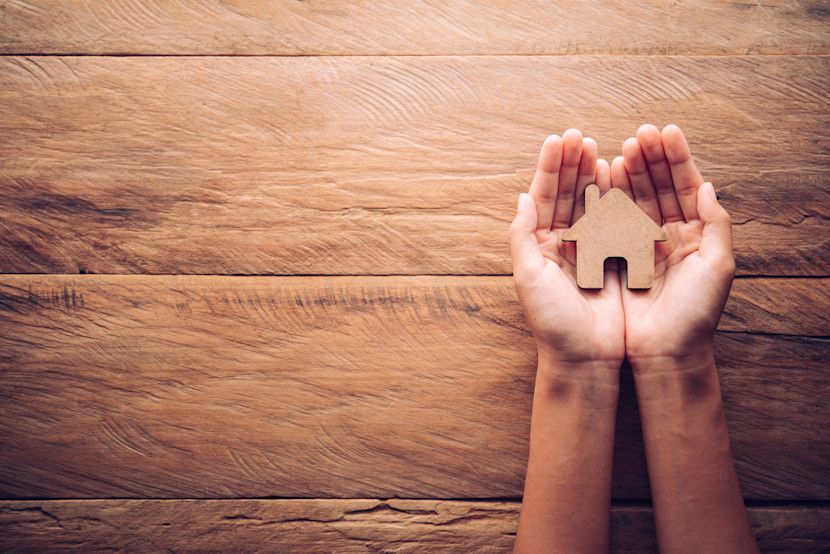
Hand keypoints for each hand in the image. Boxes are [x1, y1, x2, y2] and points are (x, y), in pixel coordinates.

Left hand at [510, 129, 624, 369]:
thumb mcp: (528, 276)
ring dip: (592, 175)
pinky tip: (618, 177)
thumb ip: (522, 235)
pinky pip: (614, 222)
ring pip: (590, 203)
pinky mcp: (614, 260)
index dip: (550, 168)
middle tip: (580, 135)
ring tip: (598, 146)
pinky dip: (616, 198)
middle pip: (566, 194)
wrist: (585, 358)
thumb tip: (521, 197)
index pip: (542, 197)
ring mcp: (589, 251)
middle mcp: (562, 245)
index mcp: (539, 246)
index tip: (560, 139)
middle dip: (572, 164)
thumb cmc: (552, 322)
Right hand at [611, 125, 734, 367]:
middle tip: (640, 133)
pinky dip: (609, 198)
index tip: (665, 132)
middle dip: (650, 158)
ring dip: (629, 172)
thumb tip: (708, 185)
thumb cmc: (696, 315)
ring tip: (622, 148)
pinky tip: (603, 177)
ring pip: (635, 199)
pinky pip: (611, 220)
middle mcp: (668, 235)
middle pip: (659, 186)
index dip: (676, 158)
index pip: (686, 185)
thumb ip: (717, 223)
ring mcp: (640, 245)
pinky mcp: (616, 258)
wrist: (663, 353)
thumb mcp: (718, 266)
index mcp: (695, 234)